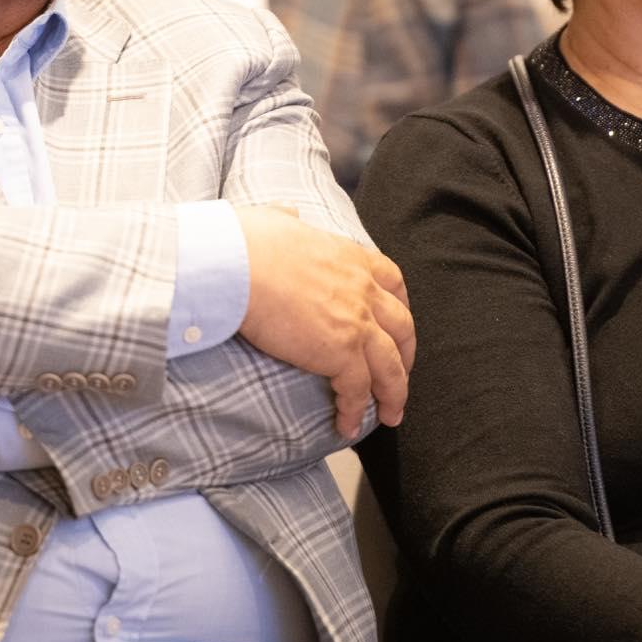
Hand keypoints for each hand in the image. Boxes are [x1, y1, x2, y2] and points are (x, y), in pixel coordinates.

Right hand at [234, 201, 414, 439]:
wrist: (237, 263)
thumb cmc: (246, 241)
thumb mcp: (276, 220)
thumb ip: (287, 220)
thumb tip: (286, 216)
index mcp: (351, 257)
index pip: (393, 283)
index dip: (399, 309)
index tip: (397, 325)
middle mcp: (363, 289)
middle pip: (402, 327)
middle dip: (405, 355)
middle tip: (399, 375)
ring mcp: (357, 322)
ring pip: (391, 366)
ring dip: (393, 393)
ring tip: (389, 414)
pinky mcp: (340, 353)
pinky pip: (358, 390)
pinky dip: (355, 411)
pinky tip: (347, 425)